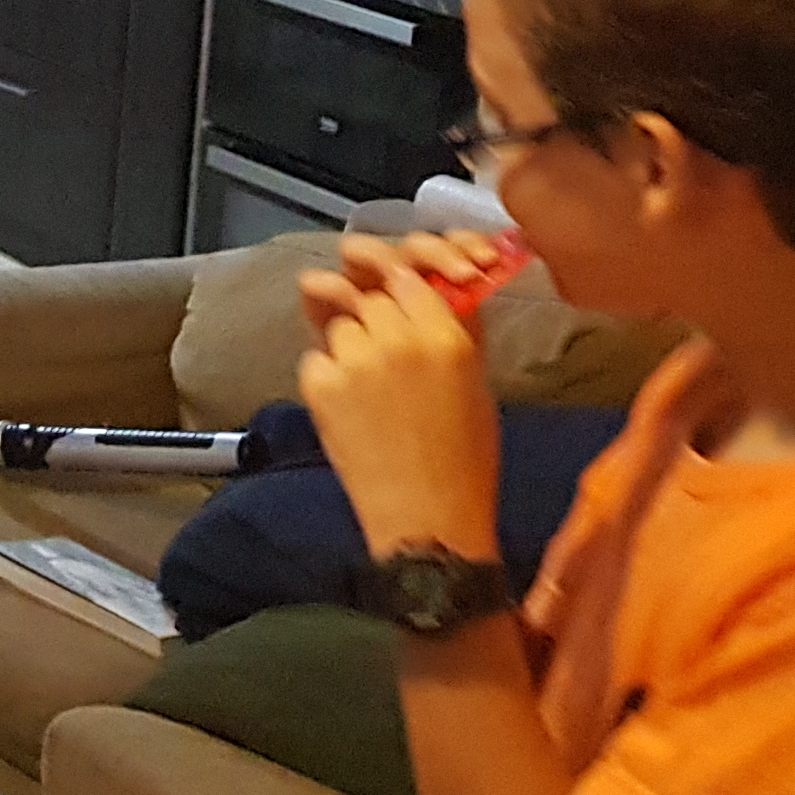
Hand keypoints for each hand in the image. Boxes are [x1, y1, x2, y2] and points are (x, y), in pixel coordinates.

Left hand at [297, 239, 502, 560]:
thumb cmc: (465, 460)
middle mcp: (399, 338)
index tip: (401, 298)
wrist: (427, 518)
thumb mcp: (477, 385)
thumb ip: (453, 331)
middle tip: (387, 355)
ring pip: (341, 325)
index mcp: (447, 337)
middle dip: (377, 316)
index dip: (402, 286)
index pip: (410, 276)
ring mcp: (355, 360)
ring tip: (373, 391)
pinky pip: (317, 358)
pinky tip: (353, 409)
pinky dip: (329, 375)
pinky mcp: (320, 384)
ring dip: (351, 345)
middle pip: (372, 296)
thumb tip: (432, 291)